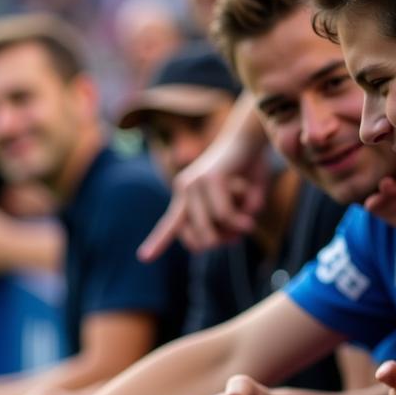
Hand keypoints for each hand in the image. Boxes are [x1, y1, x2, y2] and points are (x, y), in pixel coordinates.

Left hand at [138, 129, 269, 259]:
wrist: (252, 137)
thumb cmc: (247, 172)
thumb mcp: (240, 205)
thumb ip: (232, 224)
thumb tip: (226, 238)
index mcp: (186, 197)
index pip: (169, 225)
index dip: (157, 242)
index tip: (143, 257)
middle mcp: (184, 189)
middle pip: (199, 240)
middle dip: (223, 242)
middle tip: (241, 230)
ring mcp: (195, 183)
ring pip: (211, 229)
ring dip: (236, 229)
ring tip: (247, 213)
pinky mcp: (210, 178)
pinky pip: (224, 215)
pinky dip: (241, 219)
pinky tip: (252, 207)